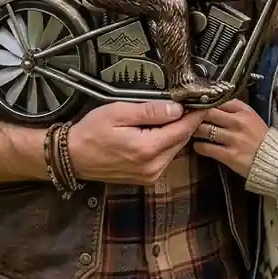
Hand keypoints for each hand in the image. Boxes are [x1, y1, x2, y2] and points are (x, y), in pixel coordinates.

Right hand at [68, 100, 204, 184]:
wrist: (72, 157)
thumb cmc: (91, 132)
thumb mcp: (119, 113)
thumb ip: (150, 111)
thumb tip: (176, 108)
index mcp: (147, 149)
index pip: (182, 129)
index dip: (195, 114)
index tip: (205, 101)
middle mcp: (152, 166)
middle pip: (181, 140)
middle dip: (188, 121)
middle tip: (193, 102)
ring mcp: (150, 175)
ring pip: (175, 148)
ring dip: (178, 131)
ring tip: (177, 112)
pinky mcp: (146, 177)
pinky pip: (165, 157)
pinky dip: (168, 142)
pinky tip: (162, 129)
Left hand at [192, 98, 268, 177]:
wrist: (276, 161)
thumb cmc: (261, 138)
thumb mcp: (251, 117)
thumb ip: (234, 109)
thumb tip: (213, 101)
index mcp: (244, 110)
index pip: (218, 100)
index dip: (204, 101)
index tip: (195, 104)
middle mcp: (238, 122)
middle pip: (207, 112)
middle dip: (194, 114)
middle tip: (186, 117)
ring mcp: (233, 139)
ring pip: (204, 130)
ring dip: (194, 130)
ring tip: (191, 131)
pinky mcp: (230, 155)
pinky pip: (206, 148)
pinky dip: (199, 147)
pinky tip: (198, 146)